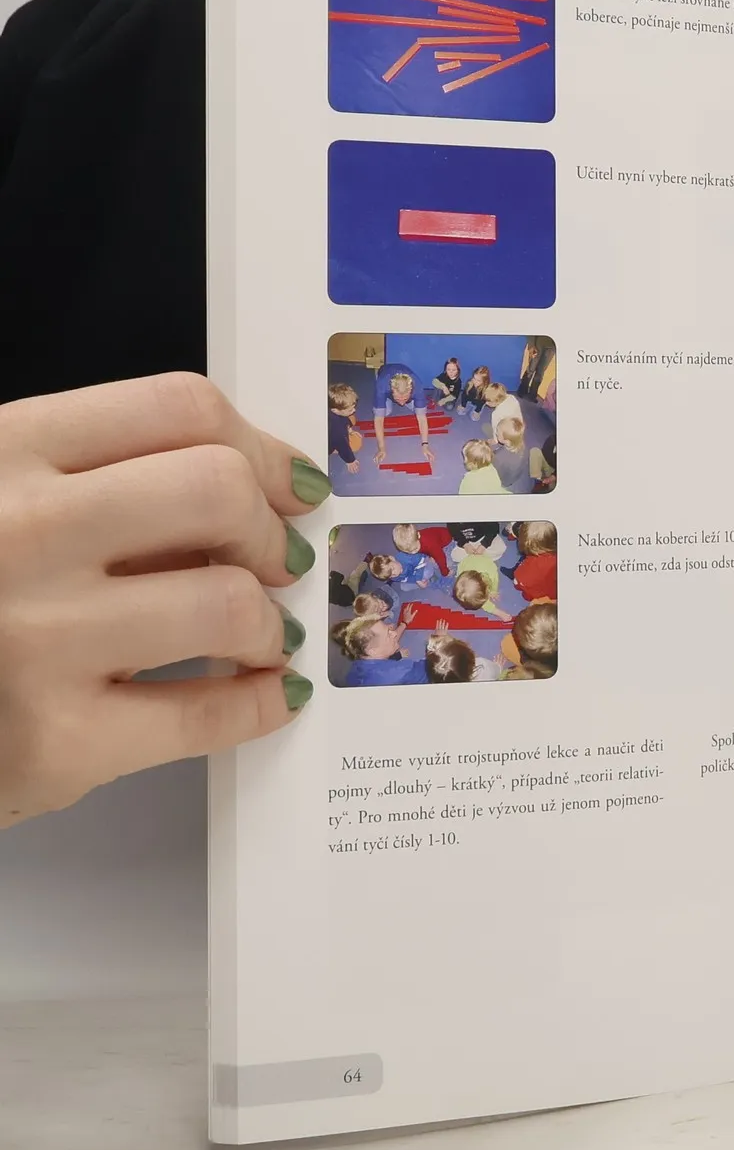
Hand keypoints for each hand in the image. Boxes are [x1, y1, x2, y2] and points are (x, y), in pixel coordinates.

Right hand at [0, 374, 324, 827]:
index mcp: (1, 453)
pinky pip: (207, 714)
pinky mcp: (54, 742)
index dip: (261, 447)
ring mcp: (34, 640)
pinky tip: (263, 694)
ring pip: (227, 604)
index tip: (288, 482)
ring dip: (268, 623)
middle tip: (275, 560)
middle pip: (218, 491)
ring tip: (258, 634)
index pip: (178, 407)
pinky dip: (258, 704)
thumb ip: (100, 487)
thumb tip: (251, 495)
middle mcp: (16, 534)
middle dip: (268, 530)